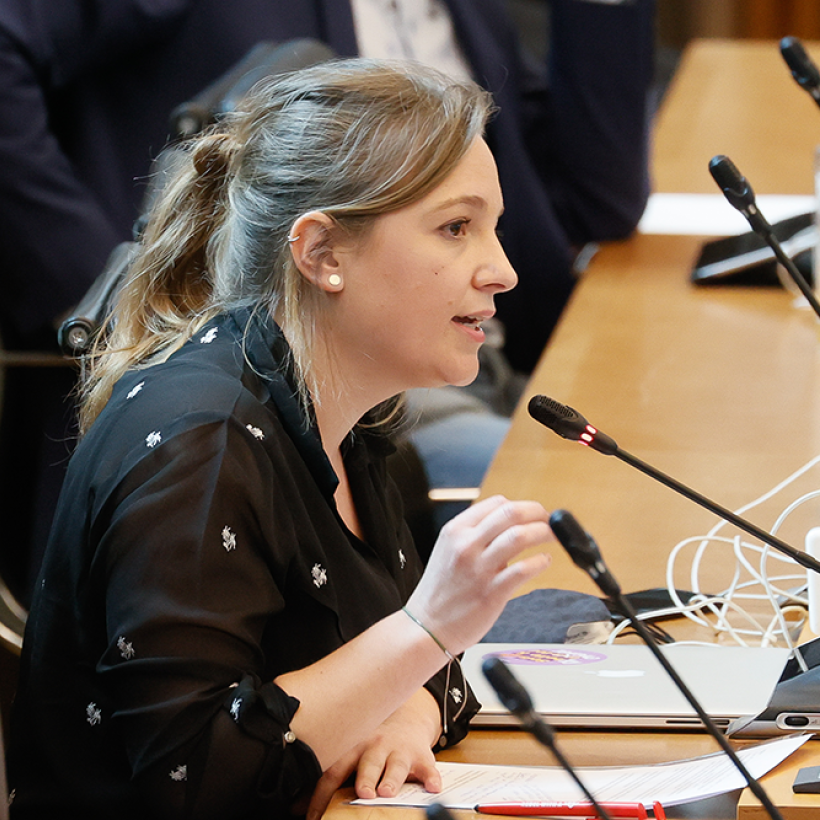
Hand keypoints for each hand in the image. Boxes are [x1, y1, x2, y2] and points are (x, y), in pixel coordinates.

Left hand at [305, 689, 441, 819]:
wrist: (407, 722)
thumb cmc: (372, 747)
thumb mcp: (351, 755)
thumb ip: (330, 778)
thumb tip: (295, 805)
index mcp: (353, 747)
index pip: (334, 770)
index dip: (322, 794)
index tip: (314, 818)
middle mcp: (376, 746)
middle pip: (368, 763)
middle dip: (365, 778)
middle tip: (363, 794)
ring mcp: (400, 750)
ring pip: (396, 764)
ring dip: (392, 779)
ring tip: (388, 792)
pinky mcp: (422, 756)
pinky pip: (428, 767)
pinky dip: (431, 777)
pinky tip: (433, 787)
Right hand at [407, 495, 551, 655]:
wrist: (426, 626)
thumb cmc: (441, 590)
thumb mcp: (449, 550)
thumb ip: (475, 535)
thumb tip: (512, 524)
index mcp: (455, 530)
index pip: (496, 504)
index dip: (522, 506)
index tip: (535, 513)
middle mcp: (466, 545)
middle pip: (511, 513)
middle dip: (537, 513)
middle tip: (550, 521)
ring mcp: (479, 568)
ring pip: (520, 536)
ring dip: (544, 533)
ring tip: (554, 537)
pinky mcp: (491, 592)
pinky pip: (523, 569)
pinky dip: (540, 561)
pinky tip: (544, 561)